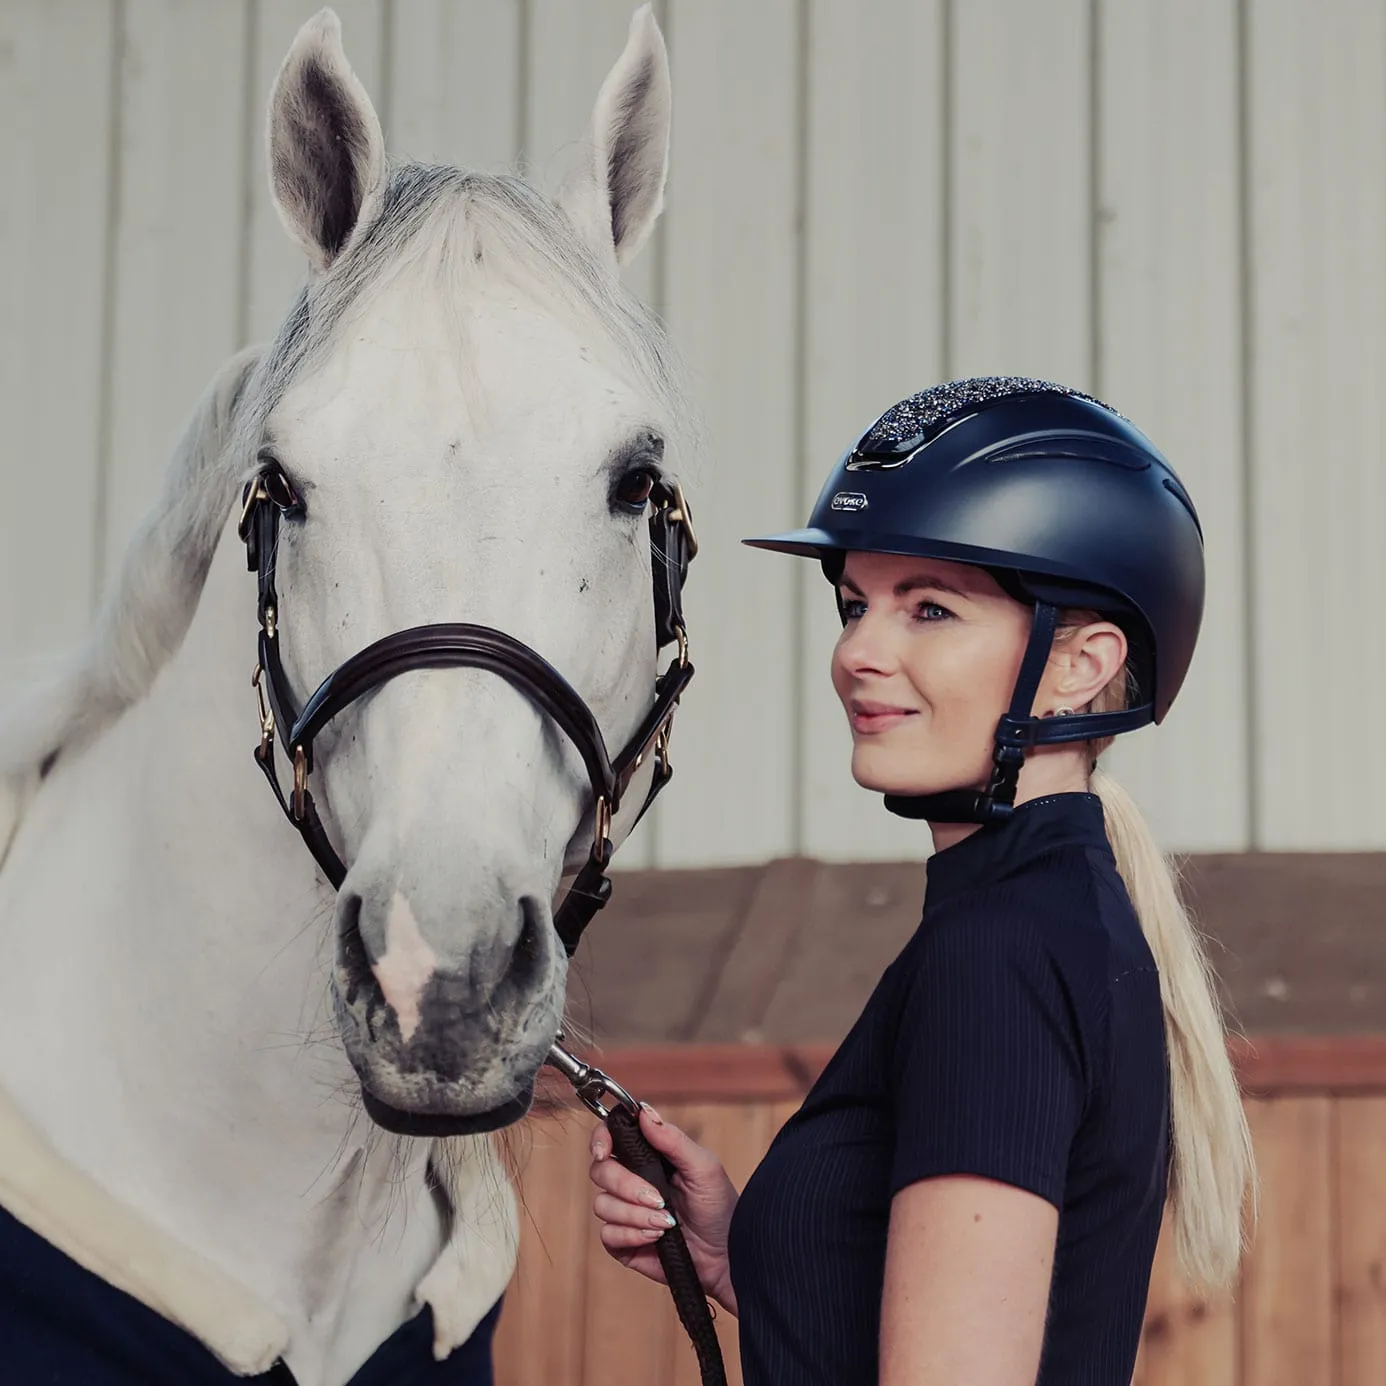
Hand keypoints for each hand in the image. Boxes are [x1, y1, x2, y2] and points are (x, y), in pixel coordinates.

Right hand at [589, 1104, 739, 1314]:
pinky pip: (607, 1234)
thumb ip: (673, 1140)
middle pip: (601, 1171)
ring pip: (602, 1204)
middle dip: (626, 1185)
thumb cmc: (720, 1208)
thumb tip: (644, 1112)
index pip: (611, 1138)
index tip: (604, 1151)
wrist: (725, 1255)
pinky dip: (631, 1235)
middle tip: (658, 1198)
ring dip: (635, 1214)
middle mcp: (631, 1181)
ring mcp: (624, 1212)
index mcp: (648, 1156)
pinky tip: (656, 1237)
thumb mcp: (703, 1168)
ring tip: (666, 1222)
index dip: (601, 1139)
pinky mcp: (623, 1242)